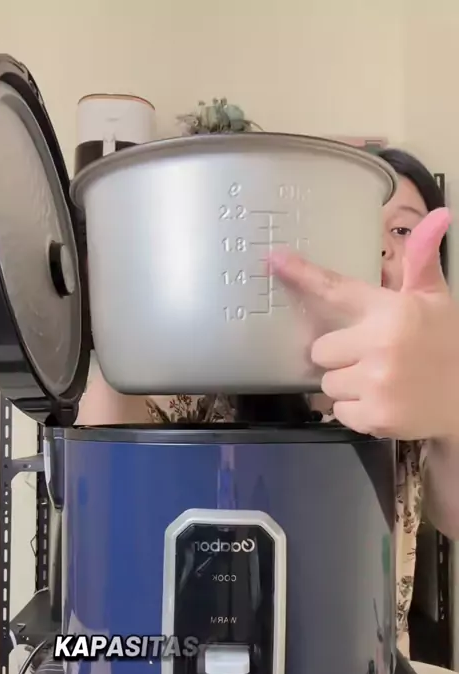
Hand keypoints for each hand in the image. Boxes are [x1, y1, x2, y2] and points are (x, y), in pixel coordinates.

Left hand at [269, 208, 458, 439]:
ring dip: (347, 386)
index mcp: (391, 310)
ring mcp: (376, 383)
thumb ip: (421, 262)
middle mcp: (380, 344)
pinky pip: (338, 411)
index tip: (274, 259)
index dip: (303, 274)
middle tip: (372, 358)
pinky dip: (356, 412)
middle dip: (340, 356)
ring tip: (382, 382)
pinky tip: (384, 402)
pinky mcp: (374, 417)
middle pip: (321, 350)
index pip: (337, 288)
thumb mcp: (436, 301)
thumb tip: (438, 215)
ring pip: (328, 384)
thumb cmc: (446, 345)